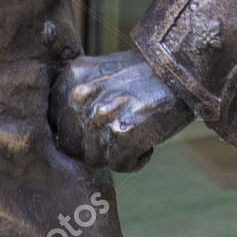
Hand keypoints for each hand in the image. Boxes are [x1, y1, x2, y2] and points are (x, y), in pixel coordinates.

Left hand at [50, 49, 191, 171]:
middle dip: (94, 145)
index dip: (78, 132)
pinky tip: (146, 139)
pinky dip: (135, 160)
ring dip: (116, 153)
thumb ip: (75, 100)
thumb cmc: (139, 77)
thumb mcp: (97, 75)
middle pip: (72, 146)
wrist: (178, 71)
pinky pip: (119, 165)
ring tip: (135, 129)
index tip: (98, 125)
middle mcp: (79, 96)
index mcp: (69, 79)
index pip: (57, 125)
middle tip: (119, 129)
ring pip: (95, 158)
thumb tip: (59, 139)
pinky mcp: (122, 134)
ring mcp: (99, 115)